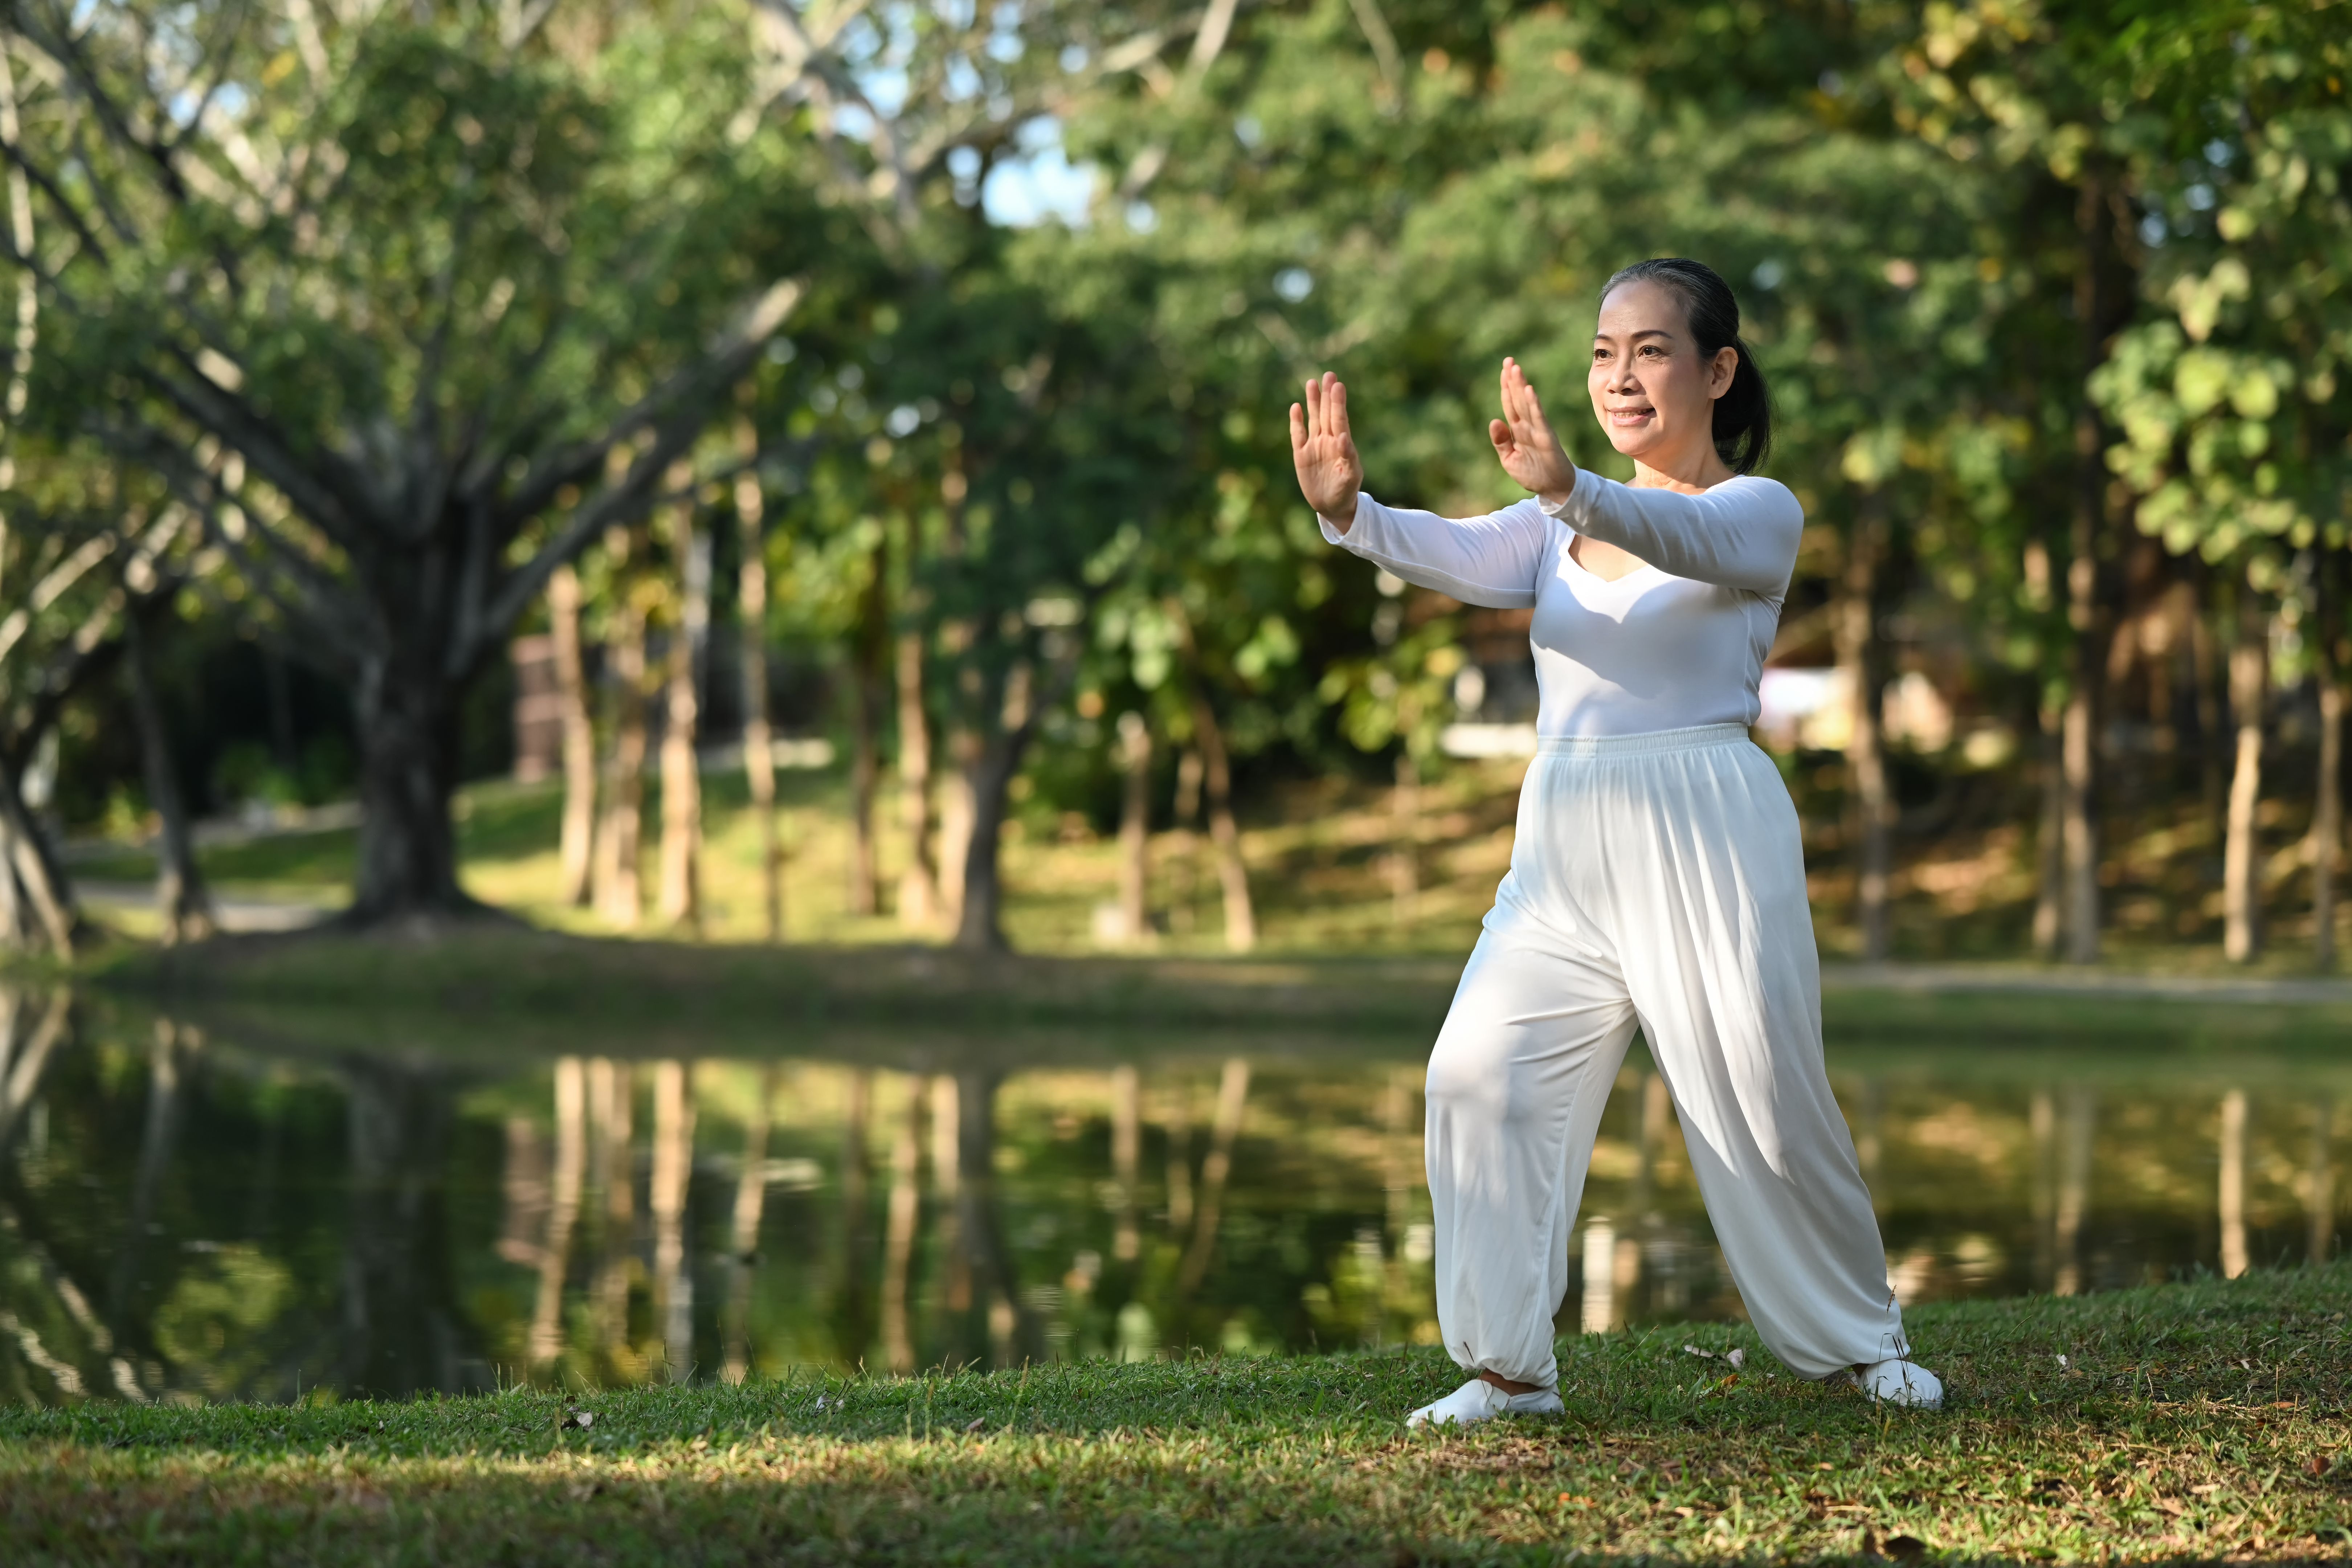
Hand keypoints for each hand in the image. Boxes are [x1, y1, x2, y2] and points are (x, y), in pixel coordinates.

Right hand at [1290, 371, 1363, 529]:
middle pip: (1327, 413)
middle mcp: (1328, 440)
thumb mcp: (1351, 476)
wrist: (1332, 506)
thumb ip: (1348, 456)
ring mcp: (1314, 446)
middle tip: (1329, 375)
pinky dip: (1296, 422)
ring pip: (1313, 419)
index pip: (1339, 419)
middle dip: (1327, 395)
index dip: (1338, 402)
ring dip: (1313, 402)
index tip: (1338, 385)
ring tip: (1312, 382)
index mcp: (1342, 444)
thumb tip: (1342, 437)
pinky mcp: (1301, 455)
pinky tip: (1296, 407)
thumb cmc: (1346, 490)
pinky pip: (1298, 435)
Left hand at [1490, 358, 1576, 505]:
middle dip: (1513, 380)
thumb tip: (1493, 420)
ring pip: (1527, 404)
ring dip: (1521, 386)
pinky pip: (1539, 418)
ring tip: (1515, 369)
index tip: (1503, 370)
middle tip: (1508, 360)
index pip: (1510, 404)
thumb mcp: (1509, 459)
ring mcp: (1538, 429)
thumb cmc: (1533, 473)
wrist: (1553, 488)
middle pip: (1518, 399)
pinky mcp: (1547, 437)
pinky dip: (1534, 405)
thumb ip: (1500, 441)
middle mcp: (1527, 425)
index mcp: (1518, 430)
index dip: (1506, 387)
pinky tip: (1529, 391)